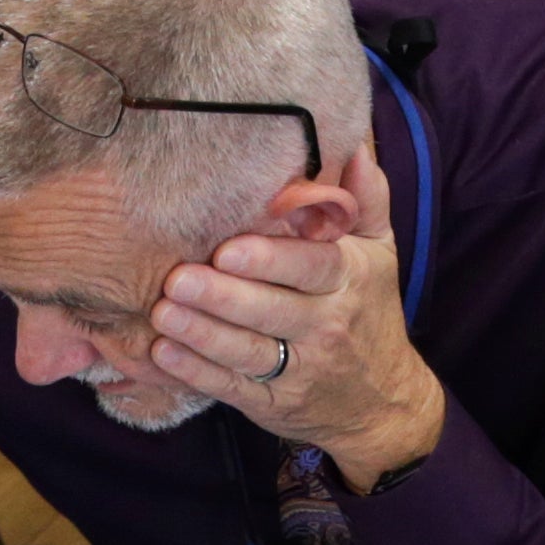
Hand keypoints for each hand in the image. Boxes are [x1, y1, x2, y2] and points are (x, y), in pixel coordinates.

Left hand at [139, 152, 447, 486]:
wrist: (383, 403)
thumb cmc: (370, 311)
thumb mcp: (379, 252)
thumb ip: (366, 198)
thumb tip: (354, 141)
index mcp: (346, 280)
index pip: (311, 268)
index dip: (270, 260)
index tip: (229, 249)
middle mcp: (323, 325)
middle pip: (271, 311)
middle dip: (223, 297)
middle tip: (177, 278)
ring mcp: (297, 369)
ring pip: (246, 352)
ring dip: (201, 334)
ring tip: (161, 313)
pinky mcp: (271, 403)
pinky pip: (231, 387)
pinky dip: (195, 373)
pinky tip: (162, 354)